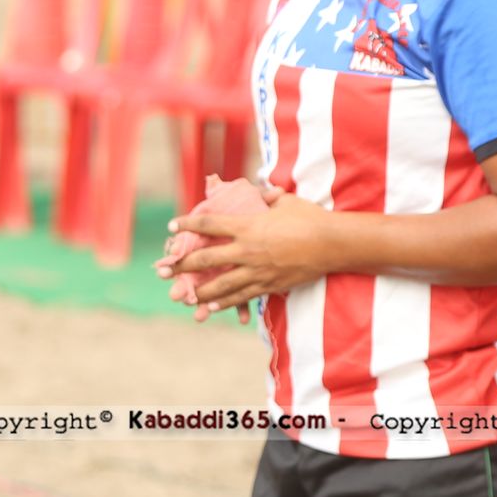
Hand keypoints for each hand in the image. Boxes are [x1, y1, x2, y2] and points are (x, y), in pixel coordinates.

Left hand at [157, 185, 330, 322]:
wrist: (332, 244)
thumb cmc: (310, 218)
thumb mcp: (285, 201)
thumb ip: (267, 197)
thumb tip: (260, 191)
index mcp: (248, 226)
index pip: (209, 224)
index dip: (187, 224)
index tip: (172, 226)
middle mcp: (247, 250)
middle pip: (206, 259)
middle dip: (182, 265)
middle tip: (164, 270)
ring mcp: (257, 270)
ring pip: (221, 284)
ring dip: (200, 291)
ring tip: (185, 296)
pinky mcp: (269, 285)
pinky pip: (242, 296)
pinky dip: (225, 302)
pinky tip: (212, 306)